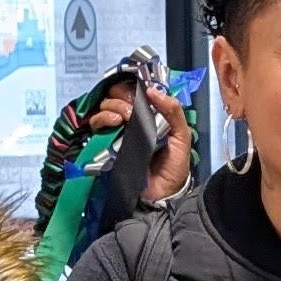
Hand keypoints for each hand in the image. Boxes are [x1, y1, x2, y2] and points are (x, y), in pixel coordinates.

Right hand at [84, 82, 196, 202]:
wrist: (163, 193)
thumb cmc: (174, 165)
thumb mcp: (182, 135)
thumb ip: (173, 112)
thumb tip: (154, 91)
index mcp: (150, 115)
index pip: (135, 91)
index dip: (133, 87)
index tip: (138, 90)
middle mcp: (132, 120)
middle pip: (117, 96)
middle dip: (122, 97)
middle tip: (131, 108)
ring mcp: (118, 132)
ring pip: (106, 107)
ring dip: (112, 106)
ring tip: (123, 117)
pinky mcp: (107, 144)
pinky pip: (98, 126)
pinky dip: (103, 118)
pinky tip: (113, 122)